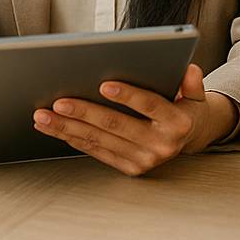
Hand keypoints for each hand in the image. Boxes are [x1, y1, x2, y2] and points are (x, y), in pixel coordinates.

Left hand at [32, 64, 236, 176]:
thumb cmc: (185, 107)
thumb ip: (192, 81)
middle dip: (84, 113)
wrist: (189, 137)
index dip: (127, 95)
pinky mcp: (130, 168)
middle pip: (116, 125)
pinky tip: (57, 129)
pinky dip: (74, 139)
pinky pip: (97, 152)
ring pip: (100, 140)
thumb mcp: (195, 92)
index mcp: (178, 123)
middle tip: (58, 102)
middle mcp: (161, 145)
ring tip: (44, 116)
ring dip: (68, 128)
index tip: (103, 84)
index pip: (150, 105)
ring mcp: (144, 160)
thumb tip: (188, 70)